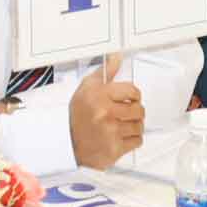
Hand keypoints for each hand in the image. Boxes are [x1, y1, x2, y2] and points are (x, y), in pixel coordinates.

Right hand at [65, 53, 146, 167]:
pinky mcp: (115, 149)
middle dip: (135, 110)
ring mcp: (111, 132)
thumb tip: (117, 58)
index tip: (130, 97)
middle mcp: (106, 113)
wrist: (67, 142)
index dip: (133, 94)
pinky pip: (137, 141)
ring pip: (139, 126)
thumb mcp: (87, 88)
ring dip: (134, 125)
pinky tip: (121, 135)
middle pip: (139, 109)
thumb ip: (105, 72)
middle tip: (127, 111)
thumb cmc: (78, 115)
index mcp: (100, 95)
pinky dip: (132, 139)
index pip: (132, 91)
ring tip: (123, 124)